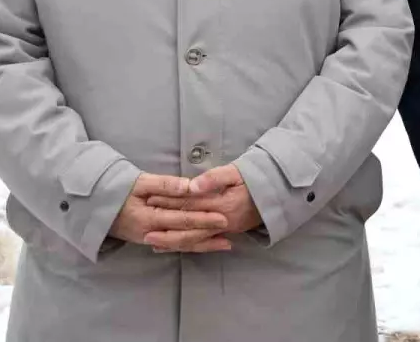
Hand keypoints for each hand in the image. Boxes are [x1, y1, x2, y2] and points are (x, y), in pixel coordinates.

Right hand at [109, 173, 229, 252]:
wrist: (97, 206)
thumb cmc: (120, 190)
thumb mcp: (140, 182)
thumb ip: (165, 184)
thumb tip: (189, 186)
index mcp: (148, 218)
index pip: (181, 219)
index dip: (202, 219)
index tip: (222, 217)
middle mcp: (149, 233)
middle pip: (183, 236)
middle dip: (207, 233)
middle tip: (229, 228)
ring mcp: (149, 240)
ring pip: (180, 244)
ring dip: (203, 244)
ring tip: (225, 243)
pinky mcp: (150, 240)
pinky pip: (173, 245)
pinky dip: (191, 246)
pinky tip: (206, 245)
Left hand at [144, 164, 261, 250]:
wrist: (275, 193)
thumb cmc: (253, 178)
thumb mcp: (236, 172)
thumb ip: (215, 178)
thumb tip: (193, 185)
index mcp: (222, 202)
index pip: (191, 203)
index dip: (170, 201)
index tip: (151, 198)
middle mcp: (221, 220)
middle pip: (189, 224)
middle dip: (166, 224)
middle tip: (144, 223)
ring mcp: (223, 229)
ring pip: (193, 239)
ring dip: (171, 240)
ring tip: (151, 240)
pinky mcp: (225, 233)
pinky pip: (202, 243)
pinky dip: (185, 245)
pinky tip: (170, 247)